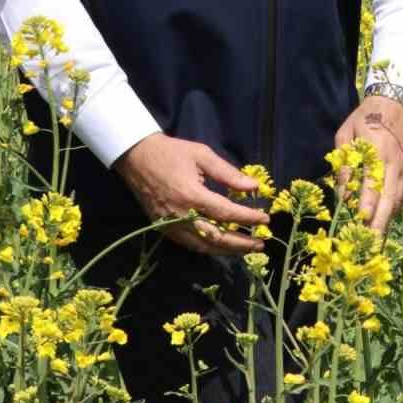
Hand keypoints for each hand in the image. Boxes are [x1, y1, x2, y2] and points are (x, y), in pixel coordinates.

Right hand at [112, 132, 269, 254]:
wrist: (137, 158)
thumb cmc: (172, 153)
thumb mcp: (203, 155)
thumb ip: (228, 173)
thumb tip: (253, 187)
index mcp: (192, 195)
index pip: (227, 213)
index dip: (248, 218)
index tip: (265, 218)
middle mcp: (181, 215)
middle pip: (217, 237)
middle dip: (241, 243)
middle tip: (261, 243)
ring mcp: (170, 225)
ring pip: (203, 246)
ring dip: (227, 250)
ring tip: (247, 248)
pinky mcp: (163, 229)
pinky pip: (190, 244)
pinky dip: (208, 248)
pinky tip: (222, 246)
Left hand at [333, 95, 402, 232]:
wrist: (397, 101)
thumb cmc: (365, 117)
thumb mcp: (346, 135)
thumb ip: (344, 163)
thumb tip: (343, 194)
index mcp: (378, 150)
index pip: (373, 183)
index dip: (368, 204)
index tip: (362, 222)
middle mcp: (397, 162)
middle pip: (390, 198)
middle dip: (382, 223)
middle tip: (372, 246)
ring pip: (400, 200)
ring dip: (389, 219)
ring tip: (377, 239)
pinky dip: (396, 207)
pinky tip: (387, 217)